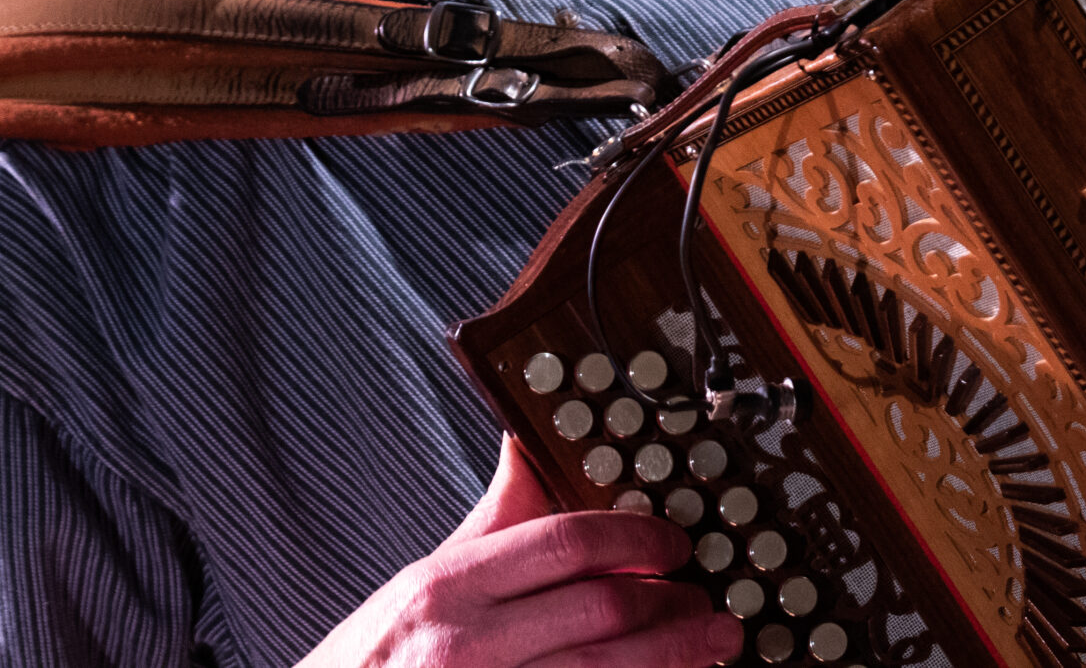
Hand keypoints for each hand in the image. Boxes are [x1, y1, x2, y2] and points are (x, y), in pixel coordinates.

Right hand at [298, 435, 742, 667]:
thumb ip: (491, 522)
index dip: (637, 539)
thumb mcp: (422, 583)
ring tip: (713, 644)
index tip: (676, 544)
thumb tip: (527, 440)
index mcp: (448, 585)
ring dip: (672, 658)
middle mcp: (464, 642)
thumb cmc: (372, 661)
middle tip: (709, 602)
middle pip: (600, 610)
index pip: (565, 542)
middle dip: (670, 605)